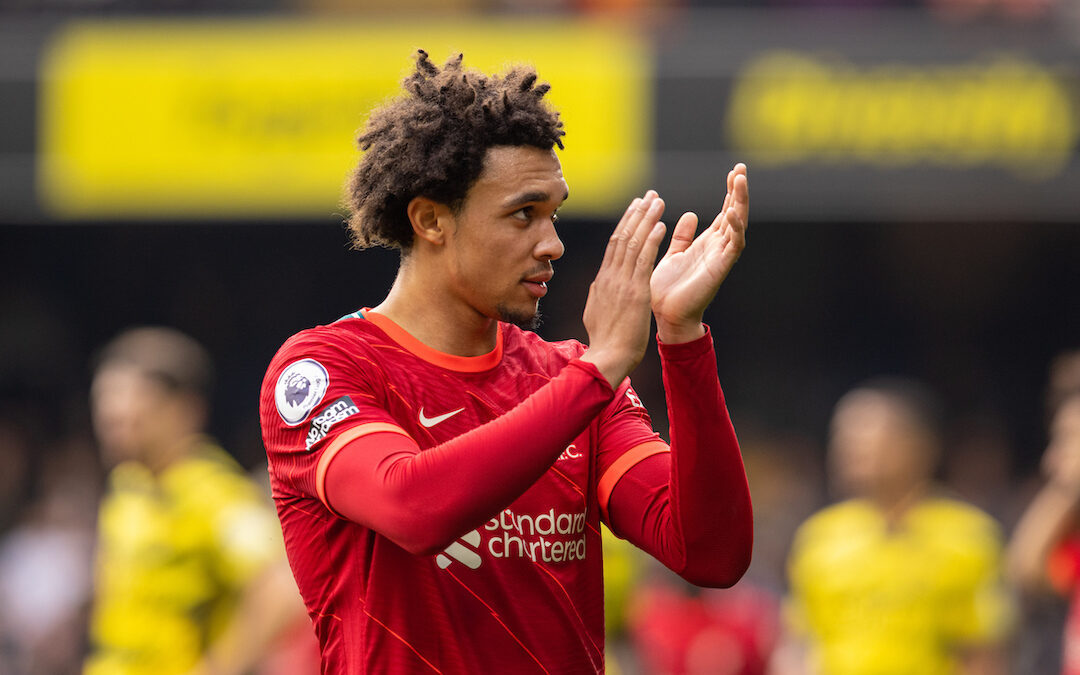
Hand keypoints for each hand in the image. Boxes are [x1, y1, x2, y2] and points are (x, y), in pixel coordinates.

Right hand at [580, 191, 667, 387]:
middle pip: (623, 236)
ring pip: (633, 243)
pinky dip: (652, 240)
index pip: (614, 245)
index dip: (626, 224)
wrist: (607, 357)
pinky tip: (661, 226)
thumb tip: (598, 284)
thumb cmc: (605, 341)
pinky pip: (644, 260)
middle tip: (648, 196)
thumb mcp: (595, 312)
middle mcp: (610, 277)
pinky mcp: (635, 292)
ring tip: (657, 202)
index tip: (635, 208)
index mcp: (602, 281)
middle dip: (637, 213)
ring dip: (646, 220)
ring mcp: (622, 283)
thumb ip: (598, 295)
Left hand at [650, 163, 748, 343]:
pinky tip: (731, 212)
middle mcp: (718, 247)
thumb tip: (691, 215)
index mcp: (707, 243)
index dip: (729, 192)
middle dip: (738, 191)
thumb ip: (682, 236)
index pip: (724, 211)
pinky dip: (734, 228)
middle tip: (740, 168)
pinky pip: (733, 244)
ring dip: (739, 202)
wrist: (667, 316)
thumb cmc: (668, 289)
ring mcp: (721, 257)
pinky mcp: (720, 267)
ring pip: (738, 224)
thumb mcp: (673, 254)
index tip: (733, 172)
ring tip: (739, 181)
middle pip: (735, 213)